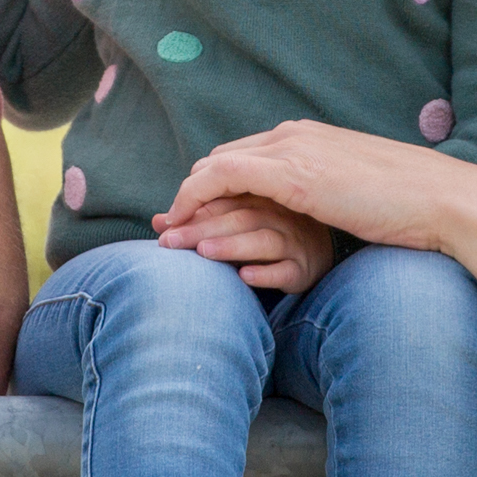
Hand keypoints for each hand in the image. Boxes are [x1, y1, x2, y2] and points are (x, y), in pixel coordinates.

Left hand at [149, 193, 334, 292]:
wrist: (319, 254)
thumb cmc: (268, 234)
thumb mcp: (235, 224)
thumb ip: (199, 221)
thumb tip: (157, 222)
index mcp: (261, 199)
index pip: (224, 200)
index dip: (194, 211)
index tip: (164, 226)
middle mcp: (278, 217)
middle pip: (238, 219)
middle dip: (201, 229)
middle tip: (169, 242)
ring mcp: (293, 242)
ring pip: (263, 241)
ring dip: (231, 246)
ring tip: (203, 253)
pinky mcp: (304, 269)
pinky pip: (286, 270)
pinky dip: (265, 273)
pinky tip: (245, 277)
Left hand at [165, 120, 471, 255]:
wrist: (444, 200)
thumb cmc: (413, 205)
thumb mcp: (360, 192)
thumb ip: (331, 190)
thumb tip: (323, 210)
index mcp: (311, 138)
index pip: (244, 155)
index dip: (214, 185)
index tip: (197, 216)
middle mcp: (295, 135)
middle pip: (221, 158)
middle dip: (193, 192)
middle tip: (174, 226)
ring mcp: (292, 150)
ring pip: (214, 166)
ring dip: (188, 199)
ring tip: (173, 231)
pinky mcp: (290, 173)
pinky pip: (221, 177)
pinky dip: (195, 197)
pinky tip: (185, 223)